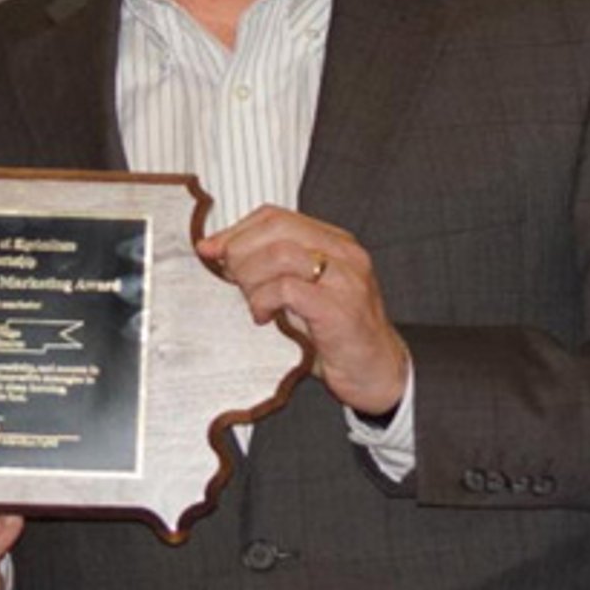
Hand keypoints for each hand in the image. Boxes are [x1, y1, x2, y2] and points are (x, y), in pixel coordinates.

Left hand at [197, 205, 407, 415]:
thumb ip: (267, 265)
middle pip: (276, 228)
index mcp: (334, 242)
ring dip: (251, 276)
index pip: (275, 216)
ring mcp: (346, 280)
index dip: (236, 230)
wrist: (378, 373)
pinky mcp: (340, 310)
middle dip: (240, 250)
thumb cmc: (334, 332)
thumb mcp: (300, 289)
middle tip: (229, 276)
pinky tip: (263, 317)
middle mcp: (344, 254)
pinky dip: (263, 300)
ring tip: (250, 299)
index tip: (211, 248)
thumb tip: (214, 249)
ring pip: (280, 254)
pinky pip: (287, 289)